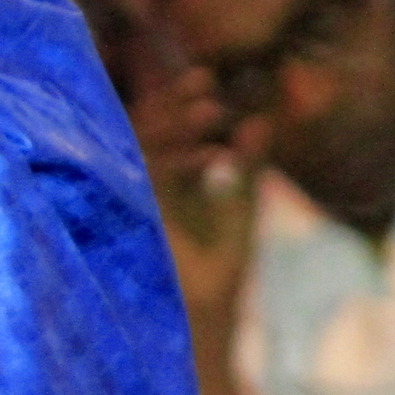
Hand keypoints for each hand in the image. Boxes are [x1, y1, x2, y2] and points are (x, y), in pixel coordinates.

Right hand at [130, 62, 265, 323]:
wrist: (205, 318)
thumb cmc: (219, 269)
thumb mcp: (240, 208)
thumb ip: (248, 166)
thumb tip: (261, 120)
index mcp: (160, 177)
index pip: (160, 126)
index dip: (178, 99)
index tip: (205, 77)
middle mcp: (140, 181)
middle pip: (146, 127)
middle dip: (173, 102)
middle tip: (204, 81)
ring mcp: (134, 196)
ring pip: (144, 143)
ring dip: (177, 123)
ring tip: (214, 107)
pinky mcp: (136, 213)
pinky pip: (151, 174)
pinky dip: (183, 162)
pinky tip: (216, 155)